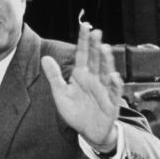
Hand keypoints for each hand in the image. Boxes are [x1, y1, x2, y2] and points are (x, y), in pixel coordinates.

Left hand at [41, 24, 123, 151]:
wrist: (89, 132)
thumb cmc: (75, 111)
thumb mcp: (61, 94)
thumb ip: (54, 76)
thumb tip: (45, 58)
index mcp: (82, 75)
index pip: (83, 54)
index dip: (84, 41)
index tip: (85, 26)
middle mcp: (94, 79)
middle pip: (96, 60)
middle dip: (96, 46)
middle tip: (97, 32)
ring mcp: (104, 89)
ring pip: (106, 72)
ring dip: (106, 61)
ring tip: (104, 48)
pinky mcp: (111, 102)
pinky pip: (114, 91)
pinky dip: (114, 84)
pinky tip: (112, 76)